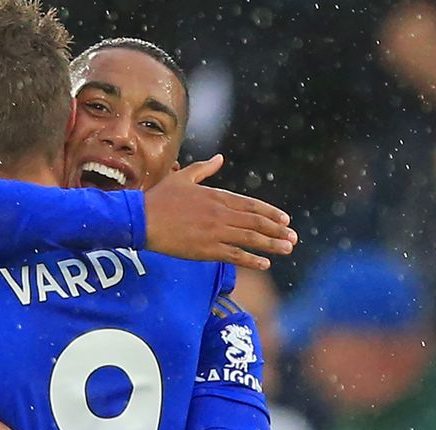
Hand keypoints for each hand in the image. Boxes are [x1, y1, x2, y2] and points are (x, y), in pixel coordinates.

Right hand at [143, 154, 297, 268]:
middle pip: (256, 222)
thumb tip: (219, 159)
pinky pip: (234, 255)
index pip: (252, 205)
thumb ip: (204, 169)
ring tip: (287, 249)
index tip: (285, 219)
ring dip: (271, 244)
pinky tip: (264, 264)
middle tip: (293, 237)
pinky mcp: (206, 250)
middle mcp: (220, 214)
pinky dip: (251, 260)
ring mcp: (215, 233)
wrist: (142, 219)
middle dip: (278, 230)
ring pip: (250, 238)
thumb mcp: (183, 178)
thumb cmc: (160, 198)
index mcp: (217, 196)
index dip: (271, 213)